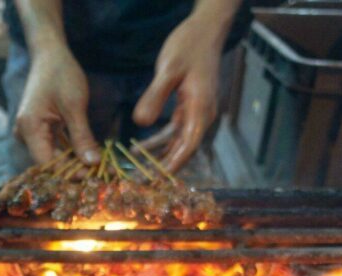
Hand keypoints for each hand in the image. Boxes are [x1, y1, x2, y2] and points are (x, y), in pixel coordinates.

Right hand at [14, 45, 100, 165]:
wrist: (49, 54)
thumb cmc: (60, 74)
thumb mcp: (75, 106)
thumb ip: (82, 137)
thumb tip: (92, 164)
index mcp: (29, 128)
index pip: (47, 163)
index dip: (68, 173)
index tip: (92, 176)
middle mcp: (24, 134)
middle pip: (49, 162)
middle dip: (74, 170)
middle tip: (100, 175)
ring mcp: (31, 133)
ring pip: (53, 157)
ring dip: (75, 162)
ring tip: (98, 168)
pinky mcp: (39, 131)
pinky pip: (55, 148)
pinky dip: (71, 152)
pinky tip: (89, 156)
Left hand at [133, 14, 223, 172]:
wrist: (205, 29)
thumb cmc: (189, 45)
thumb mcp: (168, 69)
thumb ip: (154, 96)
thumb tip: (140, 122)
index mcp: (201, 108)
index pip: (189, 145)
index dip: (175, 164)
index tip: (158, 179)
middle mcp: (202, 114)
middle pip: (184, 148)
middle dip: (164, 164)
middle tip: (142, 179)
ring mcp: (197, 111)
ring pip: (178, 140)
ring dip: (159, 153)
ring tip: (137, 165)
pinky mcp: (190, 106)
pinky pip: (175, 129)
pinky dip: (160, 139)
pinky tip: (142, 146)